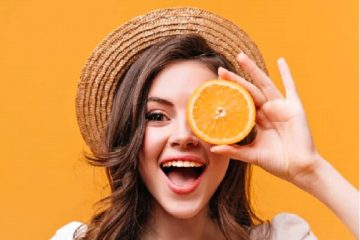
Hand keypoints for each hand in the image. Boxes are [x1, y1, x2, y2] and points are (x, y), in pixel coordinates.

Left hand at [211, 52, 319, 182]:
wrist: (299, 169)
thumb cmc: (277, 162)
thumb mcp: (251, 155)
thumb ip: (233, 150)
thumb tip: (212, 149)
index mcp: (258, 120)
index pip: (241, 102)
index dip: (229, 93)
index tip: (215, 85)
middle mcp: (268, 110)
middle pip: (249, 90)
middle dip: (235, 80)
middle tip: (220, 70)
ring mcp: (281, 107)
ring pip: (264, 84)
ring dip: (253, 70)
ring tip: (241, 57)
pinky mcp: (294, 107)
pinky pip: (290, 87)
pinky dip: (287, 74)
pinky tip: (280, 61)